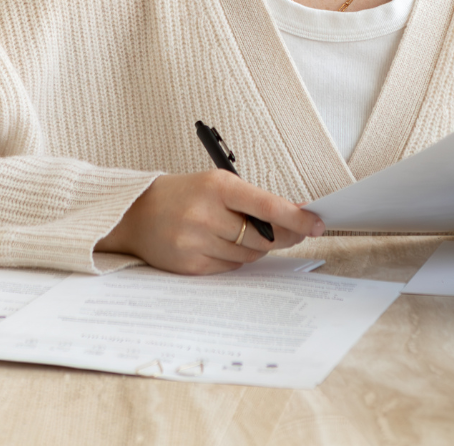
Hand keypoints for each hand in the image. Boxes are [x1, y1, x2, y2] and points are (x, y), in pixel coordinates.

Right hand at [97, 172, 324, 274]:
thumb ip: (255, 200)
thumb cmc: (186, 194)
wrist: (136, 212)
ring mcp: (196, 242)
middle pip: (262, 236)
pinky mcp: (189, 265)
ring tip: (242, 233)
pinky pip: (230, 268)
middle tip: (295, 232)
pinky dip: (236, 259)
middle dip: (283, 236)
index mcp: (218, 186)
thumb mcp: (219, 184)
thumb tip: (297, 212)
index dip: (297, 217)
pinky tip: (224, 245)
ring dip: (256, 247)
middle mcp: (206, 214)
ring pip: (248, 254)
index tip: (318, 224)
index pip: (267, 205)